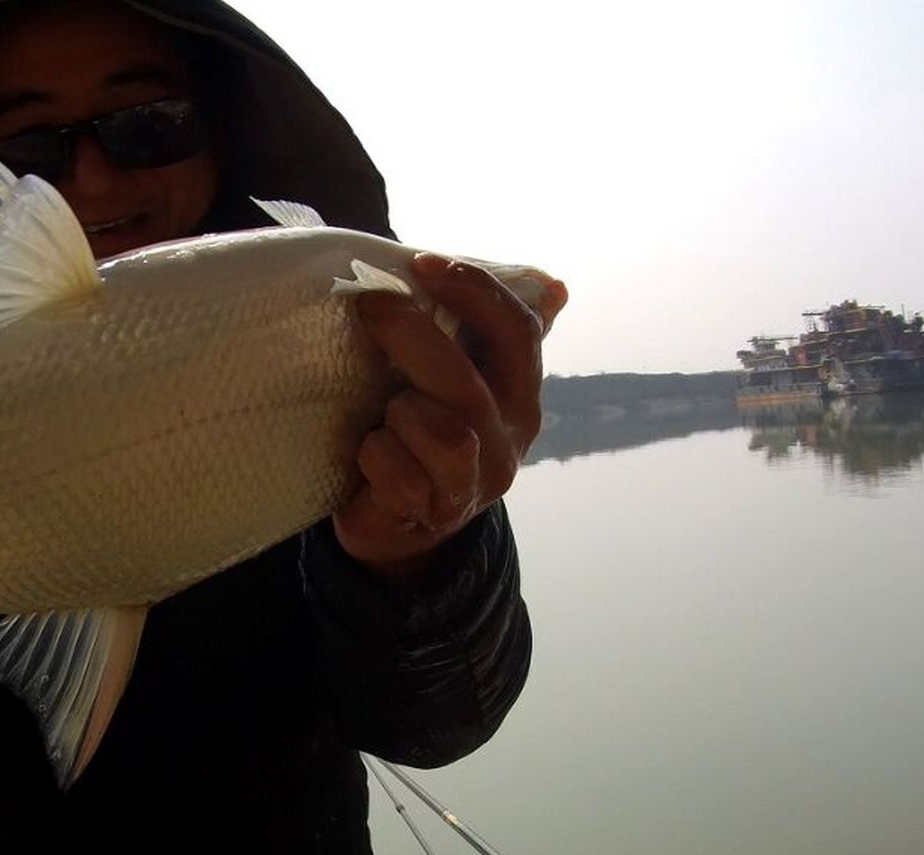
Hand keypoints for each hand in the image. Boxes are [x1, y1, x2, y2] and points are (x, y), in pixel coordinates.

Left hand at [342, 253, 564, 578]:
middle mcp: (507, 440)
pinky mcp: (430, 514)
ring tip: (382, 416)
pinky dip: (375, 457)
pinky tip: (367, 456)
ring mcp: (472, 484)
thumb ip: (487, 332)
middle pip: (467, 383)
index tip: (424, 263)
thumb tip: (556, 287)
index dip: (475, 292)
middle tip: (370, 305)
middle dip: (413, 337)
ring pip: (443, 435)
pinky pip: (399, 475)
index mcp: (519, 396)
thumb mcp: (457, 380)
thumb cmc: (421, 433)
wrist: (398, 523)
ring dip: (399, 414)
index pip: (518, 332)